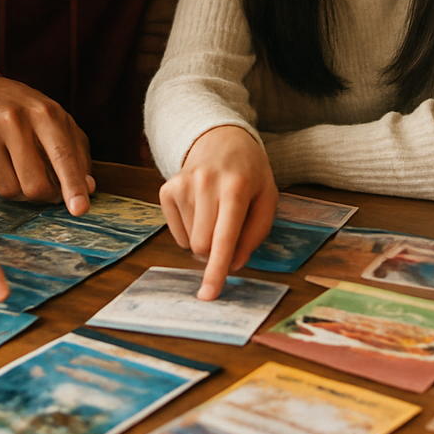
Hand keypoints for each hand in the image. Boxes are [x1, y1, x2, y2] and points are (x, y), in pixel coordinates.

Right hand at [0, 76, 95, 214]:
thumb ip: (77, 155)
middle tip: (47, 189)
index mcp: (45, 113)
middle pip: (33, 184)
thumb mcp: (59, 122)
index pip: (62, 154)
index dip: (73, 184)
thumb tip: (87, 189)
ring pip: (8, 191)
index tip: (80, 209)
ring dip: (18, 190)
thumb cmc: (28, 112)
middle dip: (44, 195)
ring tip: (19, 169)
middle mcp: (14, 120)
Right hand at [158, 125, 276, 300]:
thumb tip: (234, 264)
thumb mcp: (267, 198)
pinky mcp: (166, 189)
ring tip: (216, 213)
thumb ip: (255, 233)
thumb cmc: (249, 173)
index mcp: (235, 187)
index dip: (216, 269)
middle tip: (229, 231)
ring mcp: (182, 185)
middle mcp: (205, 184)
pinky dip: (190, 231)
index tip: (208, 294)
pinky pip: (177, 234)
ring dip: (204, 238)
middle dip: (216, 252)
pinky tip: (201, 209)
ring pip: (189, 243)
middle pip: (202, 246)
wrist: (221, 139)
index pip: (223, 238)